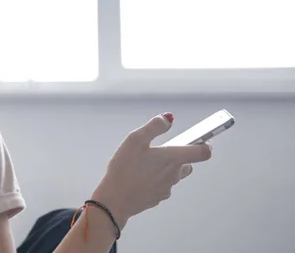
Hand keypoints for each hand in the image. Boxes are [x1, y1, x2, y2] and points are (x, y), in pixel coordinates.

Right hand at [92, 113, 211, 226]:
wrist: (115, 200)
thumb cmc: (124, 169)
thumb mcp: (135, 139)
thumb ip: (154, 126)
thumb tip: (169, 118)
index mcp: (173, 158)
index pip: (203, 152)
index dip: (205, 144)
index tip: (201, 139)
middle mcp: (174, 174)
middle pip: (187, 163)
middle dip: (178, 156)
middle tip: (159, 151)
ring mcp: (167, 188)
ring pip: (173, 175)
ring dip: (165, 168)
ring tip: (145, 164)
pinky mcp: (157, 198)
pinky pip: (162, 186)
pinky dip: (155, 179)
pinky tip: (139, 177)